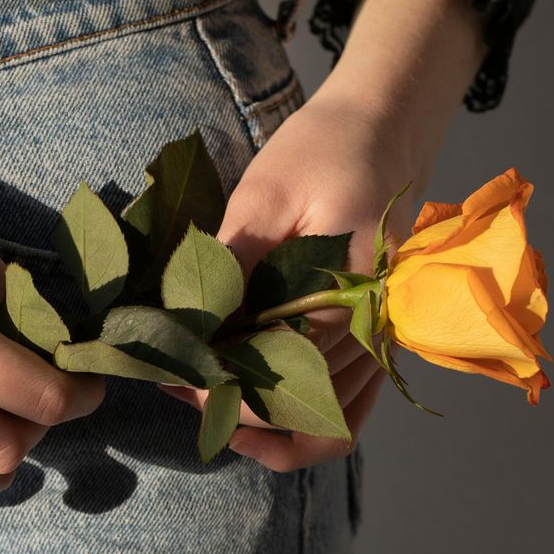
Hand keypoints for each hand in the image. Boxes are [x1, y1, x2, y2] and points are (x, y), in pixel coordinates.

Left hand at [159, 86, 435, 470]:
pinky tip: (247, 408)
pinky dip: (299, 424)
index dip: (219, 382)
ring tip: (198, 389)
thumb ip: (235, 261)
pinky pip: (346, 411)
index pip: (281, 370)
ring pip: (325, 424)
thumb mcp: (268, 192)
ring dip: (262, 422)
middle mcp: (375, 333)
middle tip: (171, 379)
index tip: (168, 369)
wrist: (384, 128)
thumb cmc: (326, 150)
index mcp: (353, 295)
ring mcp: (380, 344)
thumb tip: (189, 321)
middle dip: (230, 405)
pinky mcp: (373, 343)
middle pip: (301, 408)